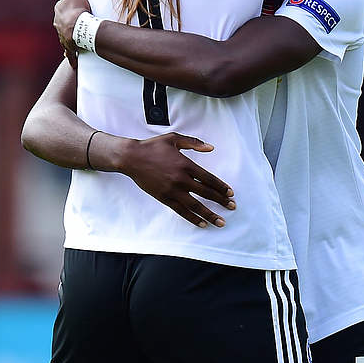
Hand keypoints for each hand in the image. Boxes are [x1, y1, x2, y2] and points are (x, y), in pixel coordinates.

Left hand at [54, 0, 91, 55]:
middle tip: (80, 22)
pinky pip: (69, 52)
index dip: (70, 7)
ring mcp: (63, 36)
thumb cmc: (78, 9)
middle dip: (69, 22)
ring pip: (66, 36)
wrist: (81, 29)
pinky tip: (71, 60)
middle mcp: (58, 25)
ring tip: (80, 37)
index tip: (77, 8)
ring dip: (71, 37)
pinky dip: (70, 55)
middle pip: (63, 22)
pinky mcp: (70, 47)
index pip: (62, 8)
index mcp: (59, 12)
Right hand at [117, 133, 235, 227]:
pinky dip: (192, 218)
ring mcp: (172, 190)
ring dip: (209, 214)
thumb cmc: (152, 147)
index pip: (208, 178)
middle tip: (232, 207)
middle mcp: (181, 179)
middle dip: (221, 201)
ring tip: (220, 222)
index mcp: (186, 164)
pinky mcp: (163, 197)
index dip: (221, 187)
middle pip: (205, 193)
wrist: (131, 157)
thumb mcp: (174, 139)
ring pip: (195, 205)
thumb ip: (194, 143)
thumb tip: (211, 148)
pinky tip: (201, 223)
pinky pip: (181, 210)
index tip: (230, 193)